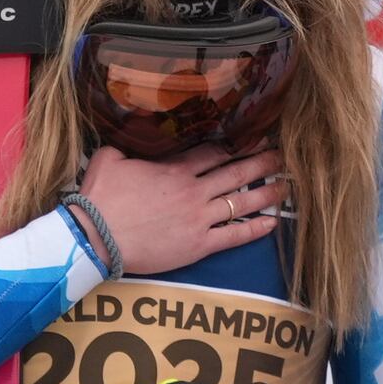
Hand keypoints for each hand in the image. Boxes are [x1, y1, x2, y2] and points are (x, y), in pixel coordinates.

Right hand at [71, 144, 289, 275]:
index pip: (215, 153)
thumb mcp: (108, 159)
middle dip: (261, 163)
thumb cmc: (99, 199)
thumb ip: (124, 147)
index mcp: (175, 170)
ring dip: (266, 192)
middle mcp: (194, 191)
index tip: (255, 139)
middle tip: (282, 156)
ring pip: (242, 201)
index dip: (238, 145)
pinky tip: (273, 223)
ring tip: (286, 185)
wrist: (96, 237)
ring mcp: (199, 218)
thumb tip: (125, 139)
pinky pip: (234, 235)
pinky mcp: (199, 244)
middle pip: (236, 172)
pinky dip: (255, 229)